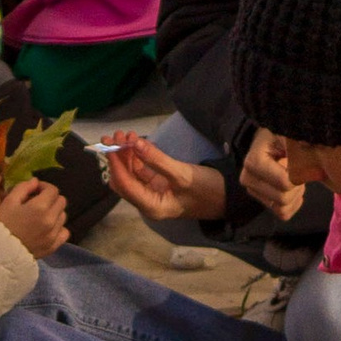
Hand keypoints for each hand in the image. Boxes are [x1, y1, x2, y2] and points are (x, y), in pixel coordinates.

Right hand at [0, 178, 69, 257]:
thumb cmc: (2, 224)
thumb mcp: (8, 201)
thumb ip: (24, 187)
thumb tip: (35, 182)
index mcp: (40, 207)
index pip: (53, 190)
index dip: (44, 187)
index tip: (35, 191)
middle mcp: (51, 220)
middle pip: (61, 202)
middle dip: (51, 198)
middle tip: (38, 202)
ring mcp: (53, 234)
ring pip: (63, 216)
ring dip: (55, 212)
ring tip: (41, 216)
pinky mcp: (53, 246)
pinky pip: (64, 233)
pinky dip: (59, 228)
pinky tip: (49, 228)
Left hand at [105, 135, 226, 225]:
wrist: (229, 198)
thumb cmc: (208, 191)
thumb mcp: (183, 175)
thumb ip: (157, 160)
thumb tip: (135, 144)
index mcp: (152, 206)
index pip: (125, 185)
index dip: (116, 164)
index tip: (110, 143)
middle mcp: (148, 202)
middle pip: (124, 180)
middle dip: (118, 158)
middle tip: (117, 134)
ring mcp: (153, 193)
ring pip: (131, 174)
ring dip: (126, 155)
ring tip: (126, 134)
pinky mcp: (159, 184)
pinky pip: (141, 171)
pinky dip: (137, 157)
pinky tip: (136, 142)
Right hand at [239, 127, 305, 224]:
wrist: (281, 138)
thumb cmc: (288, 134)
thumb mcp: (294, 135)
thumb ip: (301, 149)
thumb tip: (310, 167)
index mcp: (254, 161)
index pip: (285, 182)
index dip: (300, 175)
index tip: (302, 159)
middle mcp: (247, 177)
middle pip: (282, 198)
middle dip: (297, 185)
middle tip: (299, 168)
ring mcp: (252, 190)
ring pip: (282, 207)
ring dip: (296, 194)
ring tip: (296, 175)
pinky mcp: (261, 199)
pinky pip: (282, 214)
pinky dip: (294, 204)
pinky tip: (295, 188)